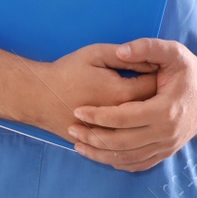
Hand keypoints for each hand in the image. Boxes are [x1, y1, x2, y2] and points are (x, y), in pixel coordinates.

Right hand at [27, 43, 157, 142]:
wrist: (37, 96)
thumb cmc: (67, 71)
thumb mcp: (97, 54)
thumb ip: (126, 57)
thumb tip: (152, 62)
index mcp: (120, 93)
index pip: (154, 86)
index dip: (160, 75)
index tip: (158, 68)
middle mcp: (117, 118)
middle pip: (151, 109)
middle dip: (156, 96)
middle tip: (157, 84)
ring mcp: (107, 134)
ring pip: (139, 129)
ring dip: (146, 116)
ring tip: (145, 102)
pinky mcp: (98, 143)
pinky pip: (124, 142)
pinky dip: (132, 132)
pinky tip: (133, 119)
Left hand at [66, 38, 196, 172]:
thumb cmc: (190, 70)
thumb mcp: (173, 52)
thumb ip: (147, 47)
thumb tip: (120, 51)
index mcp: (166, 110)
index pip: (123, 118)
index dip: (97, 115)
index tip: (77, 110)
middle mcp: (167, 132)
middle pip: (120, 142)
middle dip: (92, 137)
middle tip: (72, 128)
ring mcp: (168, 146)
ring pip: (126, 157)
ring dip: (99, 153)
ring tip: (78, 144)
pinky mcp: (167, 152)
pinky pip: (137, 164)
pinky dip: (116, 161)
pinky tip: (101, 153)